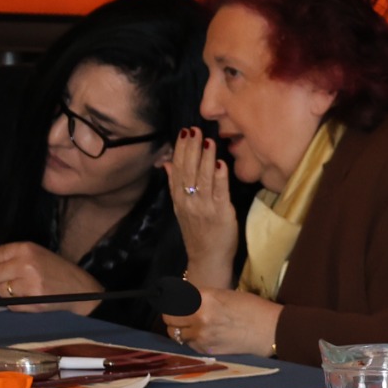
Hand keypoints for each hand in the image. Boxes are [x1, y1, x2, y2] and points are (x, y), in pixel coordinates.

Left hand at [0, 241, 102, 314]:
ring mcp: (28, 284)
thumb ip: (6, 254)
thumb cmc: (56, 269)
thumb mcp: (35, 254)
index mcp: (27, 249)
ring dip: (8, 292)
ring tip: (25, 288)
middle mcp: (26, 265)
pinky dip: (16, 302)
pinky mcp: (31, 302)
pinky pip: (9, 304)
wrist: (80, 289)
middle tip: (15, 278)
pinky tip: (29, 297)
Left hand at [164, 284, 279, 357]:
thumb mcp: (225, 295)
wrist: (270, 330)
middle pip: (168, 317)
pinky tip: (204, 335)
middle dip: (172, 315)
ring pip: (175, 333)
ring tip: (192, 325)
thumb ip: (202, 297)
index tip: (171, 299)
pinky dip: (191, 340)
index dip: (171, 299)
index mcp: (204, 298)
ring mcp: (200, 336)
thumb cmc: (252, 308)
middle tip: (179, 313)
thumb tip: (182, 299)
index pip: (173, 298)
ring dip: (180, 329)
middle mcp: (198, 317)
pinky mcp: (205, 350)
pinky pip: (187, 344)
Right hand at [168, 128, 237, 289]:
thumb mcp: (182, 207)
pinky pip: (219, 192)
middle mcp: (189, 202)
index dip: (180, 150)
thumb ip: (175, 184)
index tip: (184, 132)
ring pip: (202, 179)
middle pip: (188, 171)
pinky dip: (220, 177)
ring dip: (205, 158)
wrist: (207, 258)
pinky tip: (221, 163)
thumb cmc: (198, 230)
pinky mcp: (221, 213)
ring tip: (208, 140)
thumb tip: (167, 162)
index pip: (177, 170)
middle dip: (191, 149)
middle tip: (195, 130)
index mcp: (179, 199)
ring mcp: (204, 208)